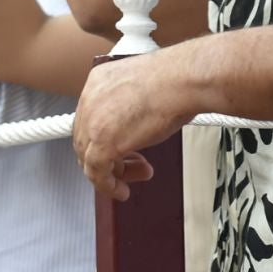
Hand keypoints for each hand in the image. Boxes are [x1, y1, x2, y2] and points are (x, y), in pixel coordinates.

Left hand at [73, 50, 194, 198]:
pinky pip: (97, 173)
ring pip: (89, 158)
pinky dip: (108, 186)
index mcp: (97, 82)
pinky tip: (121, 190)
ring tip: (133, 177)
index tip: (121, 147)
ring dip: (111, 173)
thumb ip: (129, 107)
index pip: (91, 118)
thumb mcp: (142, 89)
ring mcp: (94, 121)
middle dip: (111, 156)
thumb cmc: (176, 81)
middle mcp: (90, 100)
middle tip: (131, 164)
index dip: (106, 138)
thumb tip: (132, 127)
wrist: (184, 81)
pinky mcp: (103, 142)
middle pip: (87, 139)